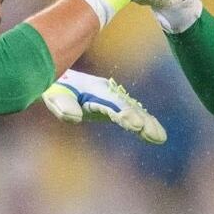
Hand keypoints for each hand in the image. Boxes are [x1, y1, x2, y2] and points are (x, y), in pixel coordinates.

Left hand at [43, 68, 166, 144]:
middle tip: (157, 136)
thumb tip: (76, 116)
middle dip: (143, 121)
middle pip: (129, 107)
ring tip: (160, 138)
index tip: (137, 125)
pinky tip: (154, 133)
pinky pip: (132, 112)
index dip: (126, 114)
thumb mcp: (53, 92)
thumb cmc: (54, 86)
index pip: (114, 104)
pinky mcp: (112, 104)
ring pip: (134, 110)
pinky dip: (144, 121)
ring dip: (148, 123)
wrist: (57, 75)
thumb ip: (63, 104)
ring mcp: (112, 98)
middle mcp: (108, 93)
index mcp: (96, 91)